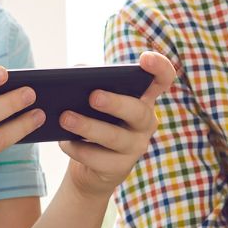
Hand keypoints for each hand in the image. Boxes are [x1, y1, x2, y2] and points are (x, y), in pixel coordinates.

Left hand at [57, 52, 176, 198]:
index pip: (163, 79)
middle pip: (138, 111)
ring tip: (65, 118)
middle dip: (116, 103)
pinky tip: (64, 142)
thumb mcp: (89, 98)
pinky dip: (77, 148)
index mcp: (143, 98)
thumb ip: (87, 80)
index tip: (144, 59)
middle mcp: (146, 122)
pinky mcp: (120, 168)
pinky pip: (98, 158)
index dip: (159, 68)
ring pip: (116, 137)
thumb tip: (75, 76)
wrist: (89, 166)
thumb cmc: (92, 121)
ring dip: (88, 127)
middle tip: (93, 96)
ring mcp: (136, 147)